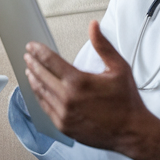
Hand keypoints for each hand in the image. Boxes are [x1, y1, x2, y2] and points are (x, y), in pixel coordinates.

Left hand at [24, 20, 159, 159]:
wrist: (132, 132)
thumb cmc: (127, 101)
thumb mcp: (119, 68)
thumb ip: (103, 46)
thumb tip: (93, 26)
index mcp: (79, 82)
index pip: (50, 61)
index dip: (38, 51)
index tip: (31, 46)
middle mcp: (67, 98)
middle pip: (41, 76)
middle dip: (32, 63)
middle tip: (27, 55)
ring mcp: (63, 114)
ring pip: (40, 92)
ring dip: (33, 79)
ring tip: (29, 70)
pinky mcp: (63, 126)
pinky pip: (45, 108)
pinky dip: (39, 96)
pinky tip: (39, 90)